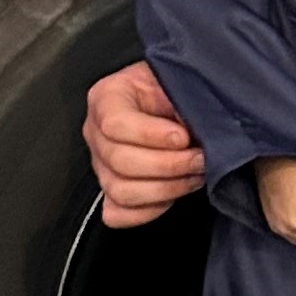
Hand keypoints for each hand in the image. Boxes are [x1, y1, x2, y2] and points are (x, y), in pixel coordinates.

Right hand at [84, 59, 207, 227]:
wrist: (177, 100)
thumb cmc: (177, 88)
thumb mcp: (179, 81)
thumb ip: (182, 101)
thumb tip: (192, 130)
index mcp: (107, 97)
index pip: (115, 123)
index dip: (151, 135)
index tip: (183, 136)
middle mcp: (96, 132)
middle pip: (119, 160)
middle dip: (168, 164)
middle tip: (200, 158)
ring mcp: (100, 165)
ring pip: (120, 190)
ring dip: (166, 188)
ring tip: (194, 175)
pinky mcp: (110, 191)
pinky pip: (118, 213)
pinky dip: (148, 210)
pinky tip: (173, 194)